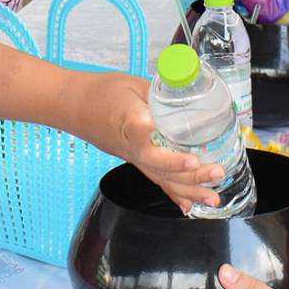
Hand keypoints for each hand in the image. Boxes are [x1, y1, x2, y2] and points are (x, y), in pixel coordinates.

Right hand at [83, 72, 224, 211]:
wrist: (72, 105)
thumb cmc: (100, 91)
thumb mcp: (132, 83)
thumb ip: (160, 92)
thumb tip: (188, 94)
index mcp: (130, 123)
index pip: (152, 144)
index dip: (171, 155)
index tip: (192, 158)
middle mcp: (132, 147)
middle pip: (161, 168)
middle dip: (192, 175)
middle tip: (217, 172)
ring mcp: (132, 157)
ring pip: (161, 179)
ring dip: (189, 190)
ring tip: (213, 198)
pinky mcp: (132, 160)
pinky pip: (155, 180)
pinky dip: (173, 194)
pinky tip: (188, 205)